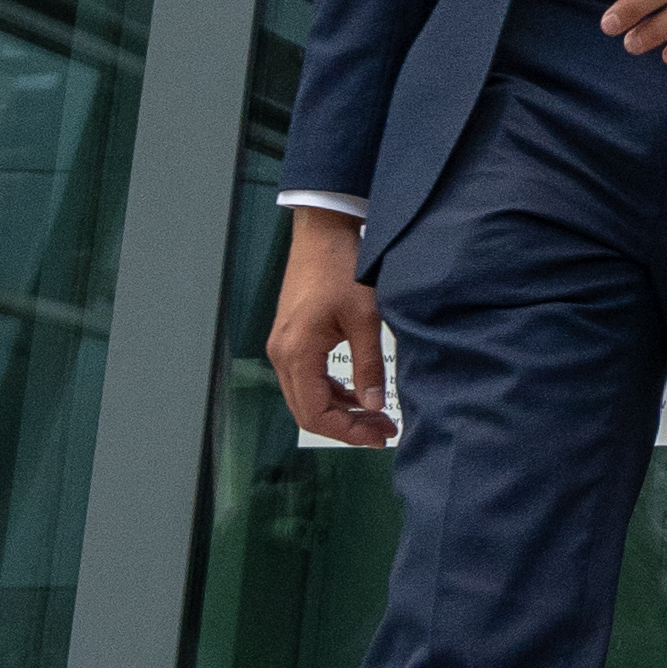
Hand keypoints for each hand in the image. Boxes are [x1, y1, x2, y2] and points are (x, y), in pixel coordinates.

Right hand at [267, 206, 396, 452]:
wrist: (322, 231)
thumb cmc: (344, 268)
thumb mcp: (365, 317)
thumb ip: (369, 365)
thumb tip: (374, 406)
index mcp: (296, 353)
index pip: (315, 414)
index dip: (347, 432)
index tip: (381, 435)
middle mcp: (282, 355)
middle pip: (307, 411)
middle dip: (346, 426)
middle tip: (384, 431)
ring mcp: (283, 347)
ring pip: (306, 397)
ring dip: (340, 411)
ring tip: (377, 416)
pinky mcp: (290, 338)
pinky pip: (307, 378)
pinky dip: (331, 392)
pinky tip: (358, 393)